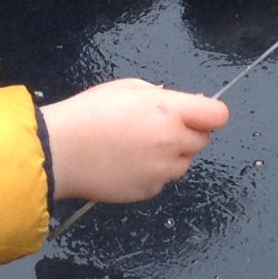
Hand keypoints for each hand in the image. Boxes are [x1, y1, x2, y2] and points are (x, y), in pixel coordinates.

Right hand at [39, 80, 229, 203]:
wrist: (59, 152)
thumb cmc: (88, 114)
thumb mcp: (128, 88)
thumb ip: (161, 96)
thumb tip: (181, 105)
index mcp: (169, 111)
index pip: (218, 115)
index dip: (209, 114)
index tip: (199, 114)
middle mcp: (172, 142)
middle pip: (202, 141)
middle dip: (187, 134)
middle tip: (158, 129)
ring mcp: (162, 170)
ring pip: (183, 163)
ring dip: (171, 156)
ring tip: (138, 147)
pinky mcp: (149, 190)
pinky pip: (162, 180)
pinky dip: (152, 173)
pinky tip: (127, 163)